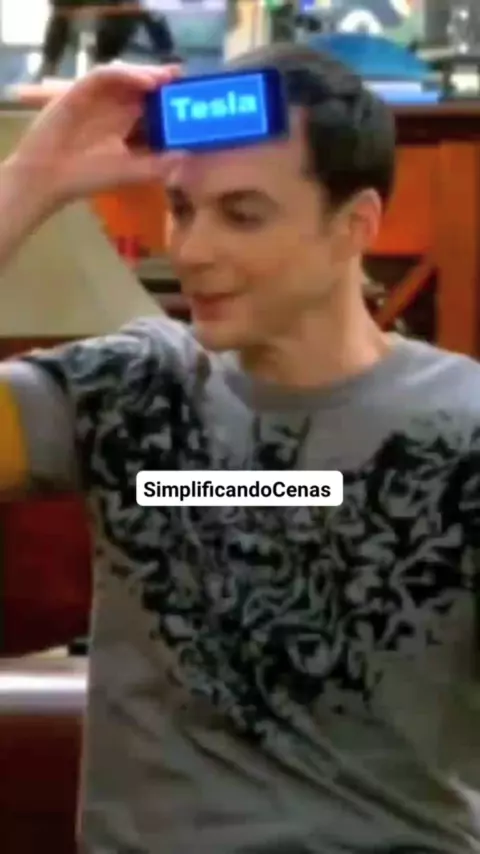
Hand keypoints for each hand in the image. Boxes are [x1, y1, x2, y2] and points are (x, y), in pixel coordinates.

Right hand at [9, 63, 182, 205]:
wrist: (51, 175)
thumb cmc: (89, 176)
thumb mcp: (131, 172)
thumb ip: (159, 166)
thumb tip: (187, 156)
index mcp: (130, 127)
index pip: (156, 108)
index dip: (174, 102)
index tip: (194, 100)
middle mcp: (118, 109)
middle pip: (145, 88)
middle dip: (166, 82)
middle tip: (186, 79)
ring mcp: (101, 97)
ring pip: (128, 77)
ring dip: (149, 74)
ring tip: (169, 77)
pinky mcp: (83, 88)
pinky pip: (107, 75)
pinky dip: (127, 74)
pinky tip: (146, 81)